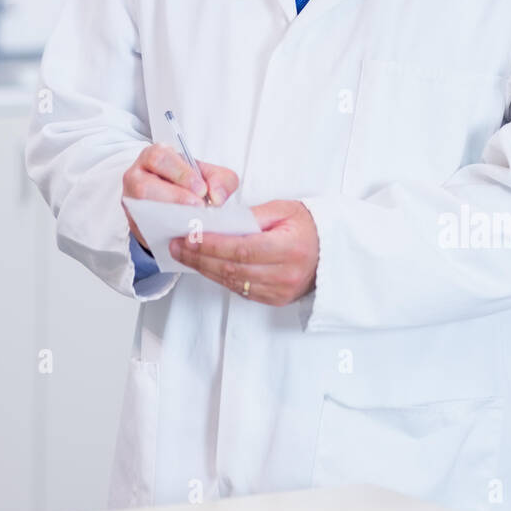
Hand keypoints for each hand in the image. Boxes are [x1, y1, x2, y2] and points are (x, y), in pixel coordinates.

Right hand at [122, 144, 238, 248]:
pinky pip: (143, 224)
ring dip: (168, 214)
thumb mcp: (210, 176)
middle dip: (174, 196)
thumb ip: (221, 180)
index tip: (201, 189)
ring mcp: (131, 199)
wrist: (176, 204)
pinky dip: (163, 227)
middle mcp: (137, 174)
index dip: (181, 173)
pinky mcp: (133, 220)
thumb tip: (216, 197)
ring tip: (192, 219)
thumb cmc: (190, 184)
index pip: (161, 157)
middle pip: (145, 184)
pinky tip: (181, 230)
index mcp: (155, 156)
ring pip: (141, 206)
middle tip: (198, 206)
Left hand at [169, 199, 318, 305]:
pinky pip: (240, 290)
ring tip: (184, 255)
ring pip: (233, 282)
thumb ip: (252, 216)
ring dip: (205, 269)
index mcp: (289, 249)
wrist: (334, 250)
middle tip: (177, 246)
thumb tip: (219, 221)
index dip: (211, 245)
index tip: (188, 237)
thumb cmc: (310, 226)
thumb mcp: (284, 210)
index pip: (241, 249)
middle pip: (232, 269)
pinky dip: (221, 277)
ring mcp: (279, 291)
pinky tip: (206, 265)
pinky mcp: (275, 299)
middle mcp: (284, 274)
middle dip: (199, 257)